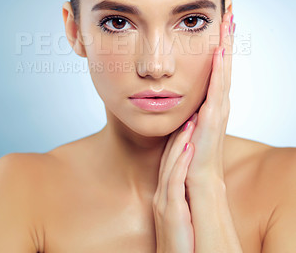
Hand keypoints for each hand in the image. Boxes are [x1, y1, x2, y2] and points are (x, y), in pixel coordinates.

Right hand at [153, 119, 196, 252]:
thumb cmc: (183, 245)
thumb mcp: (180, 216)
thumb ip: (180, 198)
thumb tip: (188, 184)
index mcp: (165, 195)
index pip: (171, 161)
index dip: (178, 140)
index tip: (187, 121)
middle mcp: (162, 195)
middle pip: (169, 157)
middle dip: (178, 134)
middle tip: (188, 112)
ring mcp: (164, 203)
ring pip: (171, 165)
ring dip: (180, 141)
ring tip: (190, 121)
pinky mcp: (171, 212)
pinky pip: (175, 182)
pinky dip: (180, 163)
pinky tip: (188, 148)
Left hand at [185, 11, 235, 188]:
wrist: (194, 187)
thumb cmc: (186, 159)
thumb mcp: (181, 126)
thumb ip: (181, 109)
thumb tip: (168, 92)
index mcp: (208, 102)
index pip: (214, 67)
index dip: (217, 44)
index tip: (217, 20)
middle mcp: (216, 102)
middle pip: (222, 63)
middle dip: (226, 36)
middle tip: (228, 9)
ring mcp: (217, 110)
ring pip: (223, 71)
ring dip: (225, 45)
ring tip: (228, 20)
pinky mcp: (212, 120)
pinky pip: (216, 89)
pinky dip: (219, 69)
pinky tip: (218, 50)